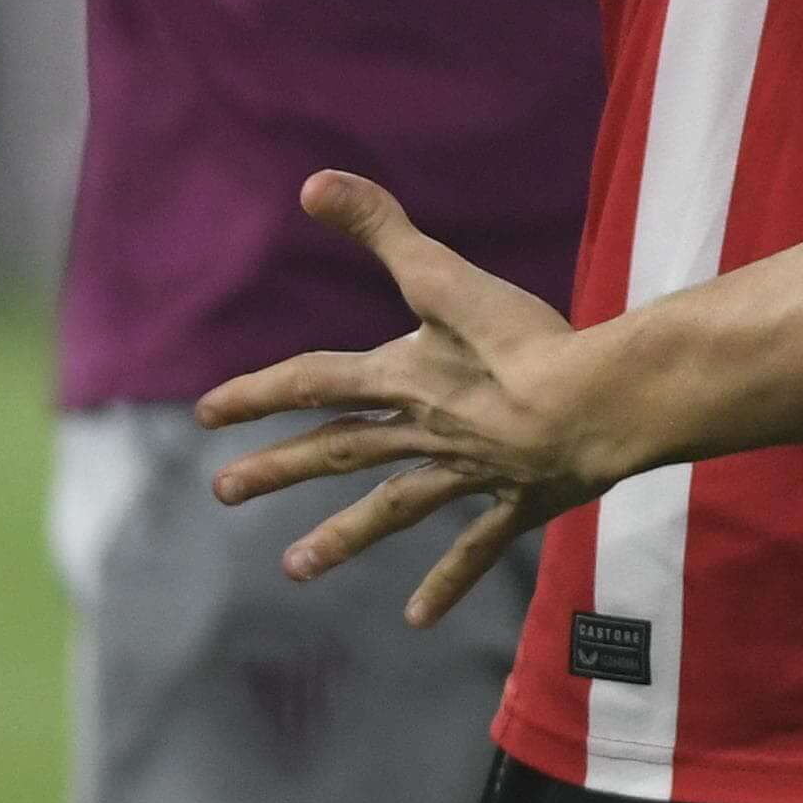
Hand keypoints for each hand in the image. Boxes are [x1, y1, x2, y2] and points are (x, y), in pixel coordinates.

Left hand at [198, 172, 613, 627]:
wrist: (595, 404)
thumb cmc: (525, 339)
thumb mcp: (446, 277)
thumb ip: (383, 229)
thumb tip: (312, 183)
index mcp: (403, 378)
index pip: (314, 381)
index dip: (259, 391)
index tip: (207, 413)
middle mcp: (422, 431)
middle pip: (340, 448)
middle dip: (280, 468)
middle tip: (223, 492)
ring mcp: (467, 473)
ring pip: (393, 507)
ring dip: (343, 537)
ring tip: (294, 570)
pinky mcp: (516, 501)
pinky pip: (474, 547)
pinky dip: (447, 583)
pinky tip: (417, 620)